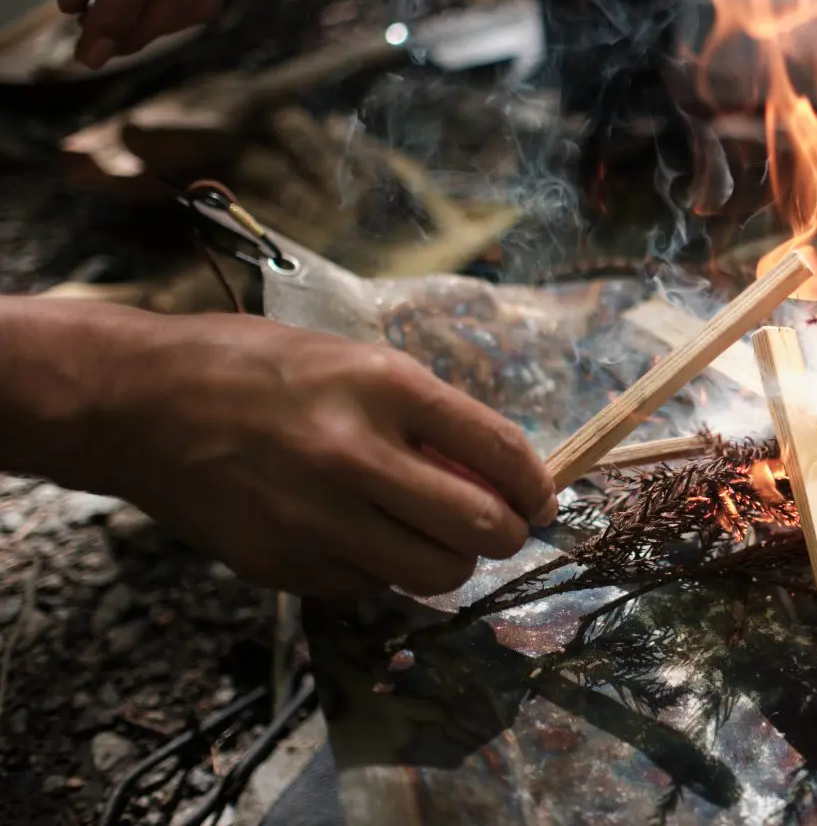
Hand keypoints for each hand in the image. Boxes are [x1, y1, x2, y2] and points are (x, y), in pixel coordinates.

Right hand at [29, 303, 556, 597]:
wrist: (139, 402)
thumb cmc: (256, 369)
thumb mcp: (354, 363)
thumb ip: (426, 417)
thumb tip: (499, 475)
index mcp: (384, 387)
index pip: (500, 452)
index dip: (538, 486)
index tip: (543, 498)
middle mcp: (355, 454)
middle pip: (481, 528)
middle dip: (507, 534)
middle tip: (501, 528)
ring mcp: (315, 516)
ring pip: (434, 575)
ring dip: (451, 563)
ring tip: (434, 538)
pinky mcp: (281, 564)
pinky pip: (370, 588)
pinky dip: (382, 572)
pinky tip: (361, 538)